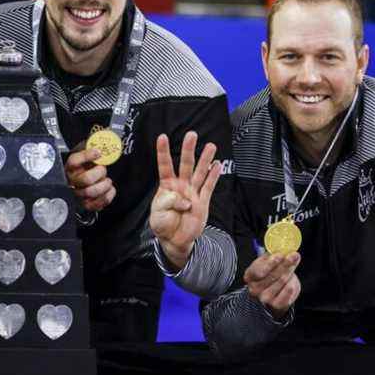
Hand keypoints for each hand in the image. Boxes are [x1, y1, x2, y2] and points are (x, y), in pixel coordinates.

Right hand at [65, 148, 116, 211]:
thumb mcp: (86, 153)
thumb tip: (104, 136)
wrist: (85, 180)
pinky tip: (109, 189)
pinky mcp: (86, 205)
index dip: (87, 156)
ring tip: (107, 180)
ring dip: (104, 185)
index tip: (98, 152)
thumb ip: (93, 145)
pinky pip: (97, 204)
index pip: (74, 161)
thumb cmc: (86, 166)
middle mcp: (71, 182)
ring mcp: (78, 194)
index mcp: (70, 167)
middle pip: (85, 179)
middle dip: (99, 173)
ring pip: (90, 192)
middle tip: (102, 169)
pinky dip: (107, 196)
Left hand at [150, 131, 220, 269]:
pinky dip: (213, 176)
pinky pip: (209, 187)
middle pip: (185, 164)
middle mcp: (181, 186)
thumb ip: (168, 203)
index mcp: (166, 186)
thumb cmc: (163, 224)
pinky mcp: (202, 202)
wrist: (175, 240)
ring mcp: (192, 192)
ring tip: (210, 146)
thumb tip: (186, 201)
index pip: (165, 165)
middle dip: (188, 149)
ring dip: (205, 159)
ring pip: (199, 172)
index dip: (163, 152)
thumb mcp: (157, 214)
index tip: (163, 137)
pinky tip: (217, 165)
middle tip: (192, 135)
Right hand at [244, 252, 301, 319]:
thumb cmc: (270, 276)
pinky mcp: (276, 305)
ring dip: (290, 272)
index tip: (280, 255)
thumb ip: (271, 256)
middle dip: (285, 264)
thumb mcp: (267, 264)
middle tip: (294, 255)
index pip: (258, 270)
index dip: (270, 263)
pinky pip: (288, 292)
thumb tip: (281, 247)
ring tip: (294, 264)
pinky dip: (292, 284)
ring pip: (281, 282)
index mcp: (249, 276)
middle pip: (272, 275)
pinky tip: (292, 280)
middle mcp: (254, 289)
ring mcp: (264, 298)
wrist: (273, 295)